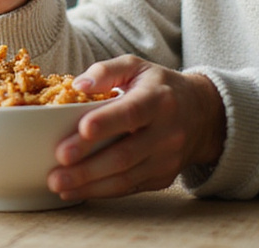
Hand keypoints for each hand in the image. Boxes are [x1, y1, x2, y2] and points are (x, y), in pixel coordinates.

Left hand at [47, 55, 225, 199]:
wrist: (202, 114)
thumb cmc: (159, 87)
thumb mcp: (136, 67)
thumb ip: (106, 71)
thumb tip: (78, 85)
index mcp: (158, 100)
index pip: (131, 113)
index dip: (106, 123)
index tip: (81, 129)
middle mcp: (166, 132)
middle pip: (125, 154)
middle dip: (88, 166)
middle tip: (56, 172)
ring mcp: (166, 159)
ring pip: (126, 177)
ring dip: (89, 184)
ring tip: (58, 185)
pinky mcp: (163, 177)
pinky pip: (129, 188)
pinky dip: (100, 192)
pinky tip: (75, 191)